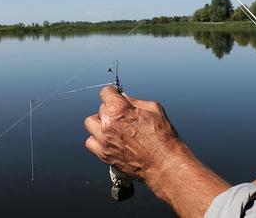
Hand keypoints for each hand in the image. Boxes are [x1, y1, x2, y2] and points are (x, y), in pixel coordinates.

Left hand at [84, 86, 229, 216]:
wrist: (164, 164)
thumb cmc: (163, 138)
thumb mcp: (154, 109)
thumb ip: (135, 101)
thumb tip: (125, 98)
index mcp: (119, 110)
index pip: (105, 92)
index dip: (113, 92)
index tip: (115, 95)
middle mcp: (107, 125)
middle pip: (100, 108)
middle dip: (111, 109)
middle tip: (123, 115)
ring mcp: (104, 141)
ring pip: (91, 123)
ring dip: (100, 122)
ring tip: (112, 126)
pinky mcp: (104, 155)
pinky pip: (90, 142)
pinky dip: (97, 139)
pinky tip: (108, 139)